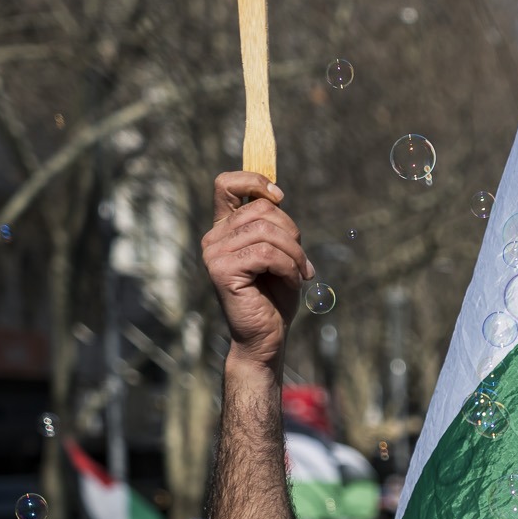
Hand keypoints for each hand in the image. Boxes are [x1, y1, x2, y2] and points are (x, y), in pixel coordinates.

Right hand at [202, 172, 310, 368]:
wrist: (266, 338)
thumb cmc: (274, 297)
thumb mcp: (279, 253)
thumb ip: (273, 225)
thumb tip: (277, 196)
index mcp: (225, 229)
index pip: (226, 184)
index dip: (255, 180)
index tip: (279, 198)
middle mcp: (214, 237)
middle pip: (261, 209)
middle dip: (292, 233)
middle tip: (303, 262)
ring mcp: (214, 254)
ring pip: (267, 232)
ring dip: (295, 254)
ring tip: (301, 274)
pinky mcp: (222, 270)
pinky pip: (266, 254)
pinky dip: (289, 267)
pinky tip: (293, 282)